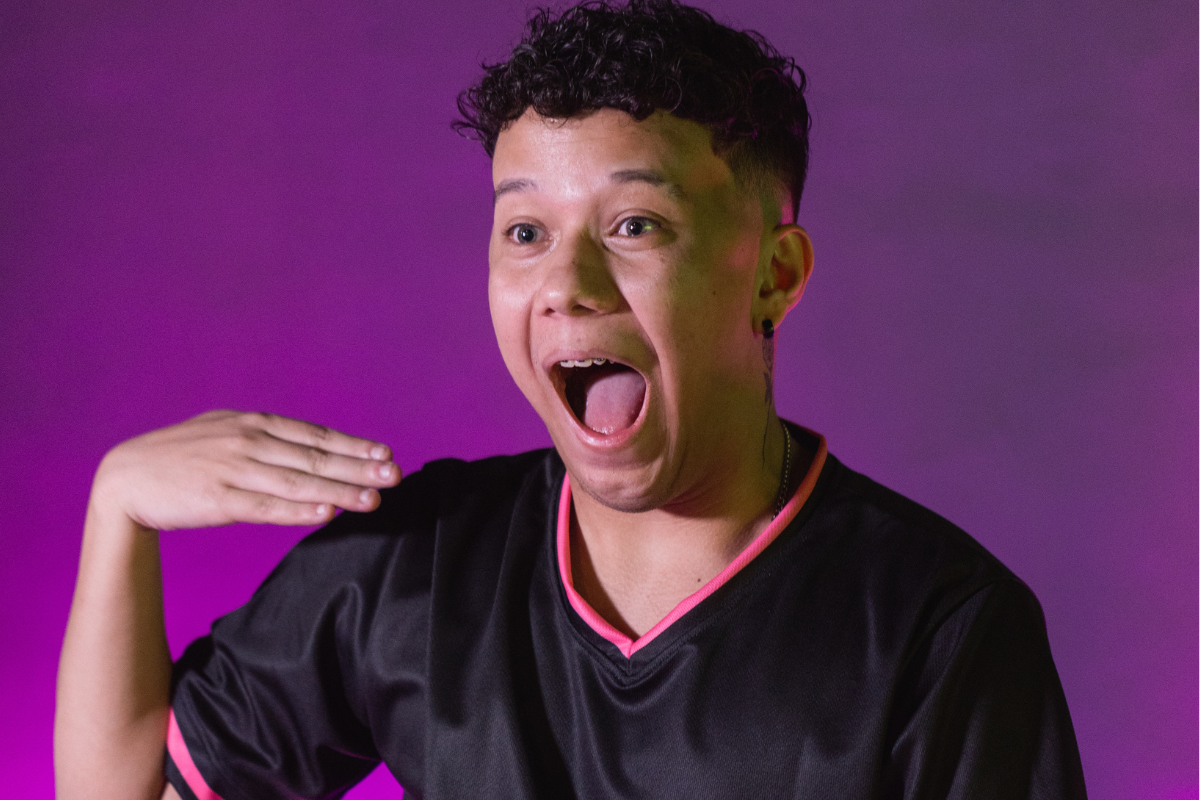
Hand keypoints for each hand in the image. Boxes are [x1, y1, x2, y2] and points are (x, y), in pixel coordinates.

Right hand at [90, 410, 400, 530]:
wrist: (126, 478)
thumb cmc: (184, 458)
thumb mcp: (228, 433)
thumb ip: (269, 440)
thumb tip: (315, 452)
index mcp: (254, 423)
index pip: (316, 436)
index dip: (354, 447)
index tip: (387, 456)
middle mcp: (249, 441)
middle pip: (315, 457)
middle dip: (359, 468)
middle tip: (395, 476)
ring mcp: (233, 469)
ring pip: (298, 482)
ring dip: (338, 490)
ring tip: (372, 500)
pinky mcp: (217, 498)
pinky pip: (266, 506)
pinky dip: (298, 510)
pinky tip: (326, 513)